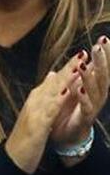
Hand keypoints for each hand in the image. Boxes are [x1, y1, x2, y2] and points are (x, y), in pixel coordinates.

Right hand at [4, 55, 80, 173]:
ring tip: (78, 67)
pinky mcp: (37, 125)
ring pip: (52, 92)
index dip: (67, 68)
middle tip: (83, 53)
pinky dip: (59, 99)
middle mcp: (34, 103)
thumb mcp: (36, 115)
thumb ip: (44, 95)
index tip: (81, 56)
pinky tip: (67, 92)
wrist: (13, 159)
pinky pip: (49, 110)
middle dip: (69, 68)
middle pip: (54, 83)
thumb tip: (52, 75)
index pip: (53, 81)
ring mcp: (34, 113)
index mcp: (35, 100)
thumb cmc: (25, 139)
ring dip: (65, 79)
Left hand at [51, 37, 109, 153]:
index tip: (105, 38)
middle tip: (98, 45)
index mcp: (96, 86)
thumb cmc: (73, 109)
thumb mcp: (76, 87)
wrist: (68, 135)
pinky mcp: (86, 118)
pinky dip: (84, 98)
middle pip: (103, 74)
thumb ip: (79, 74)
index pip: (104, 67)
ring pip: (96, 89)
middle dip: (102, 60)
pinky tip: (79, 89)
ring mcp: (94, 106)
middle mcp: (99, 94)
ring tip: (85, 64)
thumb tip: (81, 57)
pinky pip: (87, 107)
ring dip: (90, 76)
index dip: (107, 54)